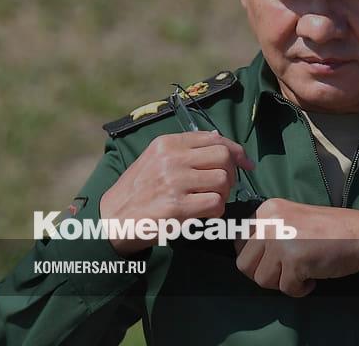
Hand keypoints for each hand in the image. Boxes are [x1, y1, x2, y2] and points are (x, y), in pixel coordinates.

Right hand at [99, 131, 254, 255]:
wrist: (112, 218)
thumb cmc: (139, 189)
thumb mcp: (156, 158)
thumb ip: (186, 149)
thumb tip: (221, 141)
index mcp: (167, 143)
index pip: (215, 139)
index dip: (236, 152)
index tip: (245, 164)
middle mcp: (171, 159)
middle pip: (223, 159)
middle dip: (230, 174)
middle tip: (222, 187)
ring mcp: (174, 183)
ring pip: (222, 182)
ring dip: (222, 195)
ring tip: (207, 201)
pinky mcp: (176, 208)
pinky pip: (215, 204)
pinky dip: (215, 211)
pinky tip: (202, 214)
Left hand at [234, 198, 358, 296]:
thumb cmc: (328, 230)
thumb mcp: (290, 220)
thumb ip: (267, 232)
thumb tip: (245, 256)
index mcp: (266, 210)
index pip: (237, 240)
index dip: (254, 256)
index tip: (272, 259)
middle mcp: (268, 222)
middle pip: (243, 264)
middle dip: (264, 273)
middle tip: (285, 271)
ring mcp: (279, 240)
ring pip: (262, 279)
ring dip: (282, 282)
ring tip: (301, 272)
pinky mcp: (294, 260)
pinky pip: (286, 288)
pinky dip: (300, 289)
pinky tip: (312, 277)